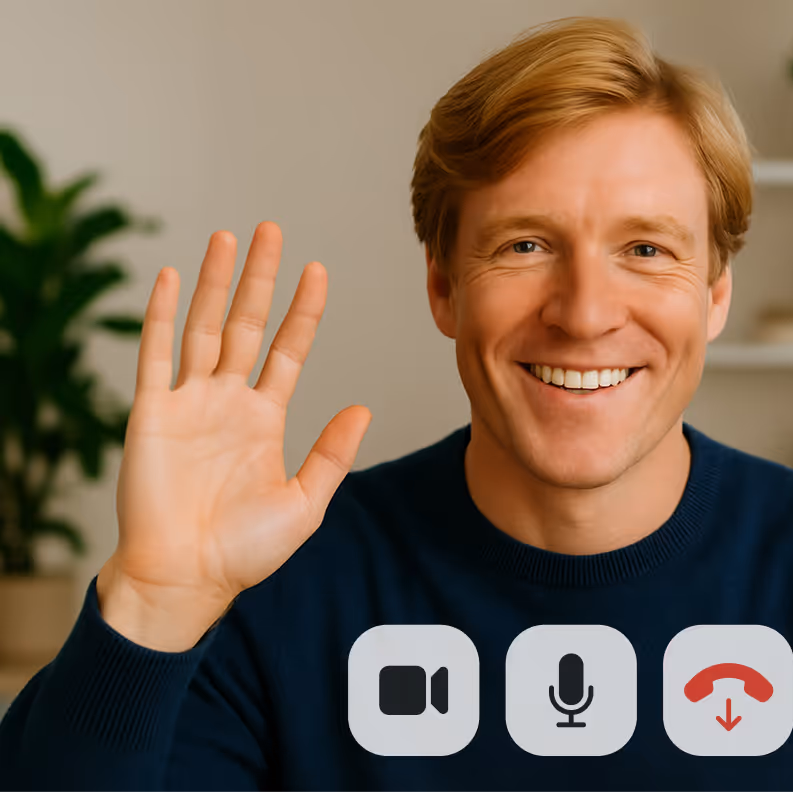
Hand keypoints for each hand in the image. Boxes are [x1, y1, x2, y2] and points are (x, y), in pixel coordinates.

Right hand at [97, 222, 370, 651]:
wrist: (186, 579)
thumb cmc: (244, 550)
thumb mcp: (305, 501)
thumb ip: (332, 453)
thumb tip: (363, 409)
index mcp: (264, 419)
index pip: (288, 350)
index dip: (303, 311)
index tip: (317, 271)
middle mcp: (227, 402)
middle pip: (245, 324)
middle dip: (259, 278)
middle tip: (270, 230)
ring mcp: (188, 403)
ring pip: (203, 328)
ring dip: (214, 282)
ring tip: (227, 238)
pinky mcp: (151, 414)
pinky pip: (155, 355)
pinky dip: (163, 315)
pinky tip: (173, 277)